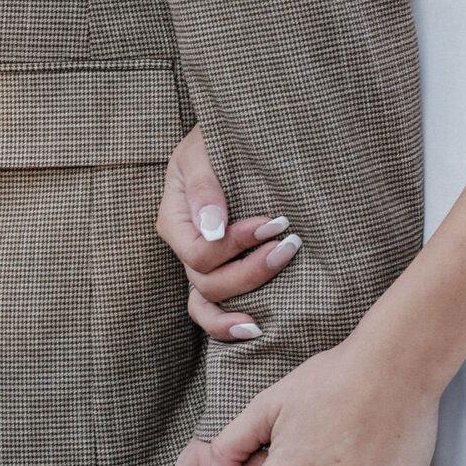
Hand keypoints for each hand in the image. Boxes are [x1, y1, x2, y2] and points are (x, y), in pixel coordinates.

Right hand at [156, 125, 303, 340]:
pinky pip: (214, 310)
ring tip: (276, 297)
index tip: (274, 224)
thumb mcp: (204, 150)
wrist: (237, 137)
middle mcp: (185, 245)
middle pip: (207, 281)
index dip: (235, 246)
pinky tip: (257, 327)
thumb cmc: (218, 139)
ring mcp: (202, 262)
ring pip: (208, 303)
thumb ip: (204, 186)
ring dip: (245, 298)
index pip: (198, 252)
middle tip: (290, 246)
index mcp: (175, 218)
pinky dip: (229, 324)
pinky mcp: (222, 270)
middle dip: (250, 271)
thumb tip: (212, 230)